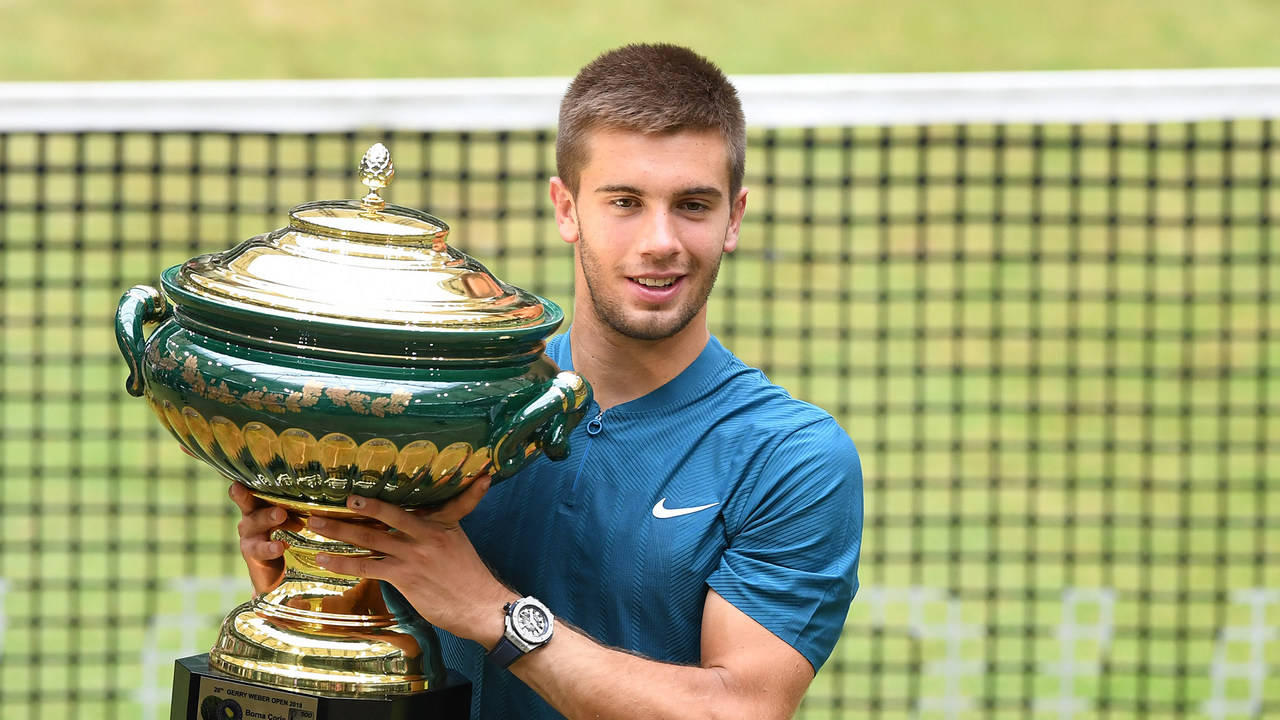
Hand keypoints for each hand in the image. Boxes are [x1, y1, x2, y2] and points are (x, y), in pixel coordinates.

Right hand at [228, 482, 287, 594]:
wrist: (276, 574)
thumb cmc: (285, 534)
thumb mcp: (290, 517)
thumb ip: (297, 504)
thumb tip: (323, 487)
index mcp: (258, 505)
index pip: (252, 489)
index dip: (246, 481)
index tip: (240, 474)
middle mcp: (250, 518)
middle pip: (248, 502)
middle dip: (252, 495)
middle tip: (269, 487)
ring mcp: (249, 537)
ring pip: (255, 524)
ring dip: (268, 517)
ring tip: (281, 515)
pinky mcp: (253, 555)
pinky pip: (260, 550)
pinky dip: (270, 547)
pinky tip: (281, 546)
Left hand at [307, 475, 515, 646]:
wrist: (479, 604)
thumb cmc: (469, 575)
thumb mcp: (460, 539)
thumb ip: (448, 520)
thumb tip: (432, 514)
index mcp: (441, 521)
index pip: (416, 500)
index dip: (396, 490)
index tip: (368, 483)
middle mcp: (425, 534)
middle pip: (385, 515)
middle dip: (357, 507)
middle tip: (330, 499)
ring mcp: (413, 555)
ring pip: (369, 539)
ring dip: (339, 531)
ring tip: (315, 523)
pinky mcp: (404, 576)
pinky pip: (366, 567)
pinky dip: (343, 564)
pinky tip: (324, 560)